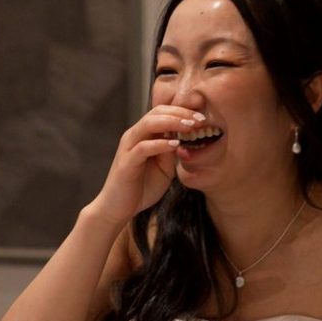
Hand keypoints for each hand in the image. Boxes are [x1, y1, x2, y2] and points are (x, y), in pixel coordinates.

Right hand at [89, 106, 201, 225]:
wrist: (118, 208)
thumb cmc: (141, 188)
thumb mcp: (164, 168)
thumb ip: (171, 152)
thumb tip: (185, 138)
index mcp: (143, 136)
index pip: (162, 112)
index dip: (183, 112)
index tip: (202, 118)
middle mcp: (133, 137)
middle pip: (156, 112)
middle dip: (180, 113)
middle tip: (200, 119)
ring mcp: (128, 148)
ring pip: (148, 124)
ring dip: (171, 123)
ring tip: (190, 127)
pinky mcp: (126, 162)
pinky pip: (143, 147)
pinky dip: (160, 144)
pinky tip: (175, 145)